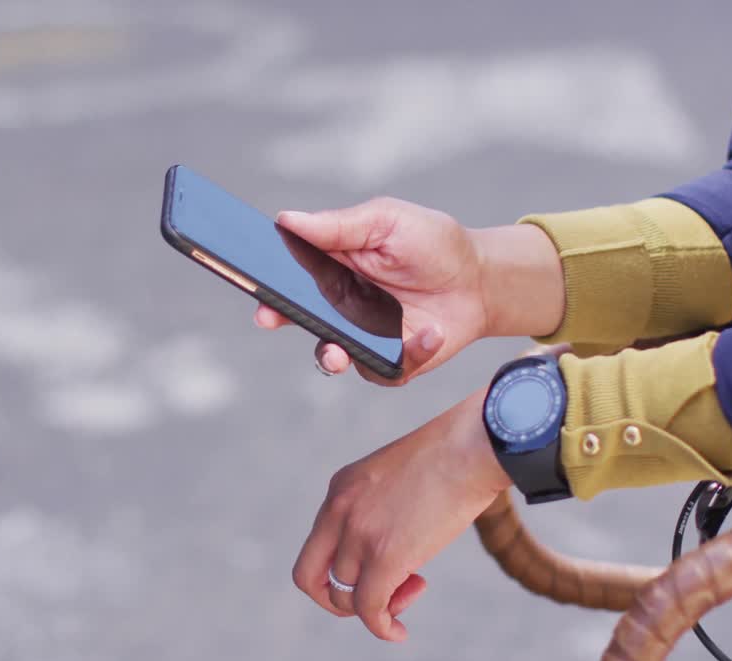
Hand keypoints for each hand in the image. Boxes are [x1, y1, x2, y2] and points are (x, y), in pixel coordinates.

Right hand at [255, 197, 563, 385]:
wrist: (480, 280)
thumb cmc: (432, 243)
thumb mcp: (388, 221)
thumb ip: (339, 225)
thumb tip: (287, 219)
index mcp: (331, 267)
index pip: (288, 274)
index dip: (266, 278)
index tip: (251, 278)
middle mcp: (339, 305)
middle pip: (298, 317)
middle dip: (281, 319)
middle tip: (271, 318)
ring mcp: (362, 336)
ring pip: (331, 354)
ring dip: (330, 354)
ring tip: (337, 351)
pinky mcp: (391, 361)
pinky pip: (382, 371)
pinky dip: (408, 354)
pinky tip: (430, 332)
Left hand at [291, 390, 511, 640]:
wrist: (472, 448)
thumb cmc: (452, 457)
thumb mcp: (397, 475)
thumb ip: (380, 506)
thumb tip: (393, 539)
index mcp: (340, 488)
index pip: (317, 544)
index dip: (339, 569)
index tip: (372, 570)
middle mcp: (339, 511)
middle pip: (309, 576)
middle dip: (335, 598)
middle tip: (373, 600)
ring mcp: (359, 534)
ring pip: (346, 595)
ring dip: (379, 605)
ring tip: (413, 588)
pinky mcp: (385, 556)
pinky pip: (369, 608)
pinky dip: (381, 627)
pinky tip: (398, 632)